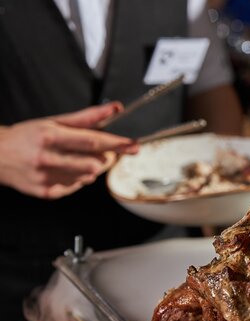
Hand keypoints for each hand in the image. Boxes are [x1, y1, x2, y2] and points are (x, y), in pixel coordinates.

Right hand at [0, 103, 138, 198]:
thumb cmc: (26, 137)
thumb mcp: (54, 121)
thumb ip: (87, 117)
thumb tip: (115, 109)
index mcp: (49, 137)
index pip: (92, 141)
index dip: (116, 143)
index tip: (133, 145)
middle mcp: (47, 158)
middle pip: (94, 162)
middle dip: (105, 157)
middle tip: (101, 150)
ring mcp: (46, 178)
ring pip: (88, 176)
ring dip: (91, 167)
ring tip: (74, 158)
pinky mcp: (47, 192)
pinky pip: (77, 186)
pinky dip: (79, 178)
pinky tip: (65, 169)